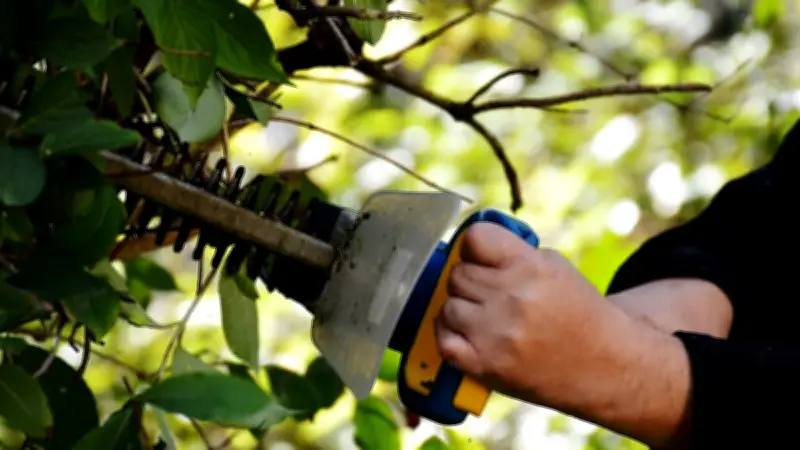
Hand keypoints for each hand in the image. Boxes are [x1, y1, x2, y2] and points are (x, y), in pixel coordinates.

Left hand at [434, 222, 635, 406]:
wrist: (605, 365)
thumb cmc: (577, 312)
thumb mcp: (554, 267)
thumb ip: (512, 252)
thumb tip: (467, 244)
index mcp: (530, 267)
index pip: (474, 237)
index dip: (474, 246)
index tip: (481, 257)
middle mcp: (512, 298)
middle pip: (457, 273)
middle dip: (471, 280)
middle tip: (491, 294)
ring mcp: (496, 333)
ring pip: (448, 305)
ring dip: (461, 310)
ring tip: (486, 318)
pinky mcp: (484, 365)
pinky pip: (442, 338)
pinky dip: (450, 335)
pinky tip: (469, 335)